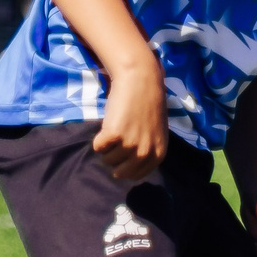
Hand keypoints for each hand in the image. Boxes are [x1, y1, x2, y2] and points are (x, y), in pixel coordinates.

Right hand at [90, 60, 169, 183]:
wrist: (140, 81)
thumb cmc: (147, 105)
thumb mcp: (156, 134)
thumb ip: (147, 151)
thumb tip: (129, 170)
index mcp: (158, 154)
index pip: (136, 175)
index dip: (125, 167)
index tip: (122, 157)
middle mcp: (145, 152)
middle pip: (120, 173)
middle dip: (114, 161)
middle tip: (116, 144)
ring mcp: (130, 144)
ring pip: (107, 160)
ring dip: (107, 147)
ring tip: (115, 129)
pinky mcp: (114, 134)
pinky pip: (98, 146)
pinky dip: (98, 138)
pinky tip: (108, 124)